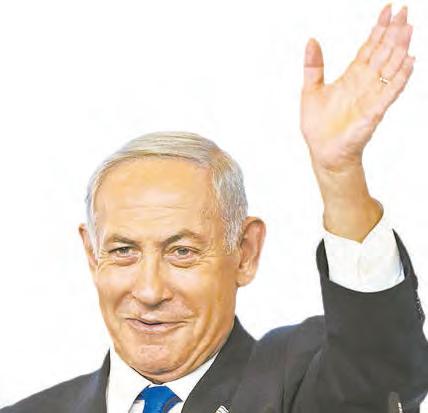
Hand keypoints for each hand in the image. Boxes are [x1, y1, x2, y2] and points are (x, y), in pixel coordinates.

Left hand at [300, 5, 413, 172]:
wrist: (323, 152)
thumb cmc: (318, 126)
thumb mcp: (310, 91)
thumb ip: (313, 66)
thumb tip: (311, 40)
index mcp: (351, 77)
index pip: (369, 48)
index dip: (378, 29)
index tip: (387, 9)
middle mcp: (364, 83)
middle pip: (383, 52)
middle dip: (393, 32)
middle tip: (405, 10)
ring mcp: (372, 96)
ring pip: (390, 67)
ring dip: (400, 49)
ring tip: (409, 28)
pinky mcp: (374, 111)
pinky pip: (390, 91)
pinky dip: (400, 77)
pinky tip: (409, 62)